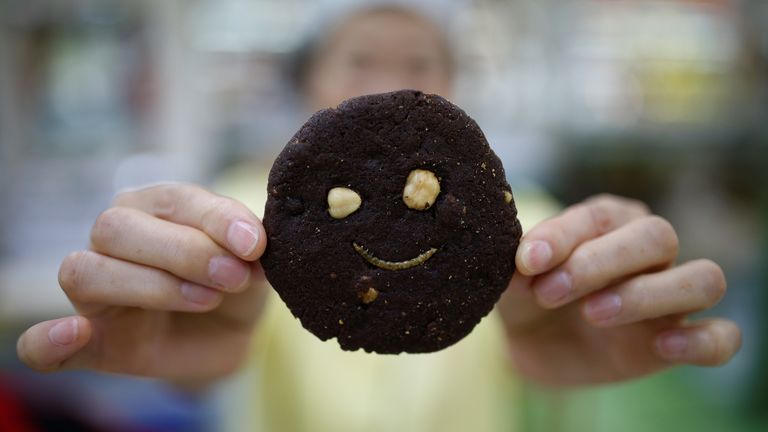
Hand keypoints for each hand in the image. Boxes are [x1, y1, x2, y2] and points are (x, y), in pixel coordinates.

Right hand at [17, 184, 267, 381]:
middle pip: (117, 227)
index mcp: (154, 207)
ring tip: (206, 300)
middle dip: (184, 252)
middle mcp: (114, 239)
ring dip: (150, 286)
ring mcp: (95, 290)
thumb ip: (246, 246)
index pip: (171, 198)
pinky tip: (74, 334)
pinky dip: (47, 341)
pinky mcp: (90, 342)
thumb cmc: (236, 284)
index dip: (214, 219)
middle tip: (233, 276)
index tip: (254, 245)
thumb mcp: (252, 262)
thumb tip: (249, 243)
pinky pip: (41, 345)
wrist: (229, 336)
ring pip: (86, 272)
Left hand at [498, 194, 740, 386]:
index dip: (564, 235)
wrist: (536, 346)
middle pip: (658, 236)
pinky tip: (661, 347)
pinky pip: (722, 337)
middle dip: (600, 262)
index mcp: (609, 222)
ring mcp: (671, 295)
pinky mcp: (681, 339)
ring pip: (704, 279)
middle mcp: (649, 251)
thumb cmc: (530, 297)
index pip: (601, 216)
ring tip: (593, 314)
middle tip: (549, 292)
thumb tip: (521, 258)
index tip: (527, 260)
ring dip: (649, 295)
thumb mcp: (514, 282)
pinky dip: (702, 341)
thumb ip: (517, 268)